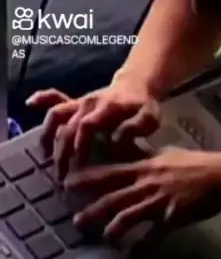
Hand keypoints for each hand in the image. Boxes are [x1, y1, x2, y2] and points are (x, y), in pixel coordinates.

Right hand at [26, 79, 160, 180]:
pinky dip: (43, 99)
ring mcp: (81, 101)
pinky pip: (56, 98)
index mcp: (108, 107)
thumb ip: (137, 127)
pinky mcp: (75, 102)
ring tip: (47, 158)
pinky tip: (30, 102)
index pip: (86, 125)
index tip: (79, 164)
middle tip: (62, 177)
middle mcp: (90, 103)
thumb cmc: (144, 105)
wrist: (137, 84)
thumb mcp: (150, 117)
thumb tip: (117, 138)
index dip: (80, 144)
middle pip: (68, 126)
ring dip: (48, 136)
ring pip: (57, 115)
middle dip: (62, 152)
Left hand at [64, 148, 220, 240]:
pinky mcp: (172, 216)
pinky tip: (132, 254)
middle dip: (93, 209)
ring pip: (127, 217)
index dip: (88, 178)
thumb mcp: (167, 154)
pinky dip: (140, 247)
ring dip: (112, 229)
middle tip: (77, 220)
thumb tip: (129, 152)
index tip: (69, 184)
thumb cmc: (195, 163)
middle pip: (113, 198)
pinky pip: (152, 236)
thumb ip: (146, 156)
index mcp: (146, 166)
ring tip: (104, 236)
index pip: (111, 172)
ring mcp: (159, 200)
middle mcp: (148, 183)